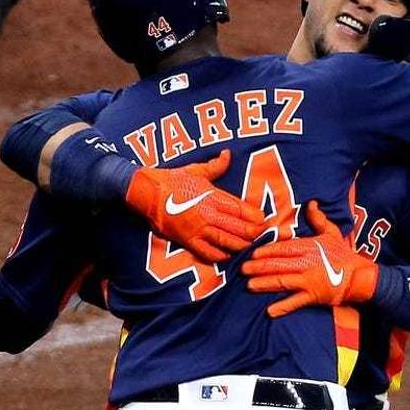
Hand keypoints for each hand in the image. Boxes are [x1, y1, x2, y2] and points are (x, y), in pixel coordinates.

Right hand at [124, 150, 265, 262]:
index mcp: (212, 196)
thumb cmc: (171, 180)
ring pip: (226, 241)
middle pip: (238, 227)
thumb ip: (216, 165)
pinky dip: (220, 255)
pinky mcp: (187, 240)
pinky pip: (208, 252)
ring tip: (249, 246)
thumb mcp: (196, 170)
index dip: (255, 216)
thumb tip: (228, 154)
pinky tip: (227, 254)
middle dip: (253, 233)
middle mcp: (208, 214)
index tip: (263, 220)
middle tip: (261, 235)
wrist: (146, 193)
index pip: (241, 209)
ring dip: (240, 245)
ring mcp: (198, 229)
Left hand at [241, 201, 378, 316]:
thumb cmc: (344, 255)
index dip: (267, 251)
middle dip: (259, 267)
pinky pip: (295, 302)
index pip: (283, 248)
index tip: (252, 253)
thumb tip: (311, 203)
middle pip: (278, 265)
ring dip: (265, 284)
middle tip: (243, 269)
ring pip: (282, 282)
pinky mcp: (314, 297)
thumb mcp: (332, 234)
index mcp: (309, 248)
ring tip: (249, 286)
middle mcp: (307, 263)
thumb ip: (319, 220)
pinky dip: (283, 306)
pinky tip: (270, 311)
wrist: (360, 277)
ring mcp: (310, 281)